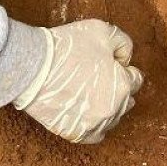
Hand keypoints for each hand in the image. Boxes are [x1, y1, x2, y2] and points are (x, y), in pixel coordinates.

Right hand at [15, 19, 144, 143]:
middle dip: (118, 88)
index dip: (124, 69)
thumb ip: (122, 43)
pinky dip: (93, 125)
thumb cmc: (66, 47)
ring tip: (91, 94)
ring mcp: (94, 124)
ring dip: (107, 107)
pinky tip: (86, 113)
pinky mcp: (75, 133)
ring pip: (111, 119)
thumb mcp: (103, 30)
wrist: (31, 67)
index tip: (110, 64)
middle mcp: (113, 109)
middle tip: (100, 78)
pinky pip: (94, 135)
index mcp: (123, 85)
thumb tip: (124, 59)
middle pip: (126, 101)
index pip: (136, 80)